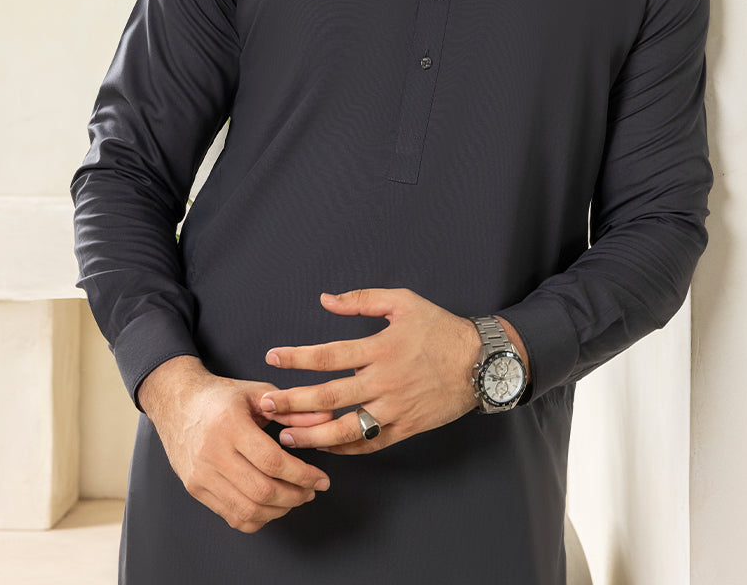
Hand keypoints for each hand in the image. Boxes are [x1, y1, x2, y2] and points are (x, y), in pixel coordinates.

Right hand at [137, 356, 332, 531]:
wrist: (177, 403)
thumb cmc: (221, 397)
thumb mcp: (257, 393)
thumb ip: (293, 408)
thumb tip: (326, 419)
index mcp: (230, 424)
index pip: (272, 461)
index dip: (302, 475)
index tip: (321, 479)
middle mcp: (212, 453)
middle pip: (261, 490)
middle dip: (295, 496)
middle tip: (312, 490)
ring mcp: (201, 475)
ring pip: (247, 509)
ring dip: (279, 510)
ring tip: (295, 498)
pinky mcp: (195, 489)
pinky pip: (231, 516)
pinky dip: (257, 518)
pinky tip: (272, 506)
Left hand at [258, 288, 478, 454]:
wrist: (480, 362)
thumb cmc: (439, 328)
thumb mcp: (403, 302)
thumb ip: (362, 299)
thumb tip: (325, 299)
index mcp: (381, 348)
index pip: (329, 355)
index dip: (297, 357)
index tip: (272, 358)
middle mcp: (384, 381)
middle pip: (329, 396)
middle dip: (293, 401)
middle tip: (265, 405)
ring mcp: (395, 409)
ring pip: (346, 428)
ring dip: (312, 434)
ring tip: (286, 435)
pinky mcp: (406, 428)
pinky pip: (370, 443)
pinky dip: (346, 448)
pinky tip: (325, 447)